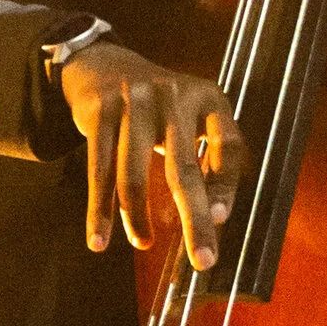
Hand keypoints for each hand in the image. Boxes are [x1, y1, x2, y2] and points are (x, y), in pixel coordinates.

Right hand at [59, 40, 246, 269]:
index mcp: (207, 96)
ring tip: (144, 243)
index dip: (225, 183)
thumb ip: (206, 155)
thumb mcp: (190, 117)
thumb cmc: (159, 108)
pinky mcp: (99, 113)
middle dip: (195, 219)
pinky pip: (99, 171)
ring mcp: (133, 102)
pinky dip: (99, 209)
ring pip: (134, 174)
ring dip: (137, 218)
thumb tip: (213, 217)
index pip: (228, 144)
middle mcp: (173, 95)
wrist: (103, 65)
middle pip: (183, 168)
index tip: (220, 218)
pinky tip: (100, 239)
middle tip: (202, 260)